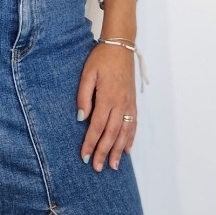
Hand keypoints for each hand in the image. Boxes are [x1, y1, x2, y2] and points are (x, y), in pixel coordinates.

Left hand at [77, 42, 136, 171]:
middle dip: (103, 152)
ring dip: (118, 150)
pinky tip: (127, 150)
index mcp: (108, 98)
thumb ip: (84, 96)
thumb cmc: (101, 58)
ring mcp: (129, 103)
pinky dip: (130, 139)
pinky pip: (133, 124)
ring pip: (125, 132)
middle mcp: (121, 104)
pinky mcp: (133, 102)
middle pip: (112, 134)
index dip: (91, 143)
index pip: (98, 126)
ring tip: (113, 166)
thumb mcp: (88, 74)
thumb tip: (82, 118)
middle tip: (97, 168)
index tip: (85, 156)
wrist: (121, 46)